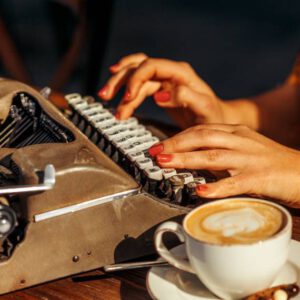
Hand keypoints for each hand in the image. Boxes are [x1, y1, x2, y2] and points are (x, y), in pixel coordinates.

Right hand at [98, 53, 228, 126]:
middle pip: (138, 67)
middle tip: (106, 95)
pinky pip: (139, 86)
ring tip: (107, 99)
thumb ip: (186, 98)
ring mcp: (164, 80)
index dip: (135, 79)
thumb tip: (159, 94)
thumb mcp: (204, 108)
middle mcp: (171, 73)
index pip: (151, 66)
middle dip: (120, 80)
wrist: (215, 119)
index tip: (126, 98)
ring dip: (119, 86)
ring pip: (135, 75)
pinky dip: (127, 94)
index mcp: (181, 74)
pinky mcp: (160, 89)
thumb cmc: (213, 115)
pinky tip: (120, 102)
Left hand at [148, 124, 299, 207]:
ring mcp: (250, 159)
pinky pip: (235, 183)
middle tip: (154, 153)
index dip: (177, 137)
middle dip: (175, 144)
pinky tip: (200, 191)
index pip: (201, 130)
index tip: (159, 146)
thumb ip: (220, 150)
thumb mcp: (244, 148)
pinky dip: (216, 187)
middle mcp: (240, 141)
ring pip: (213, 156)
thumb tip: (192, 157)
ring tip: (165, 164)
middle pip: (202, 138)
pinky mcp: (260, 178)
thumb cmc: (271, 162)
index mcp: (235, 133)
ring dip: (187, 159)